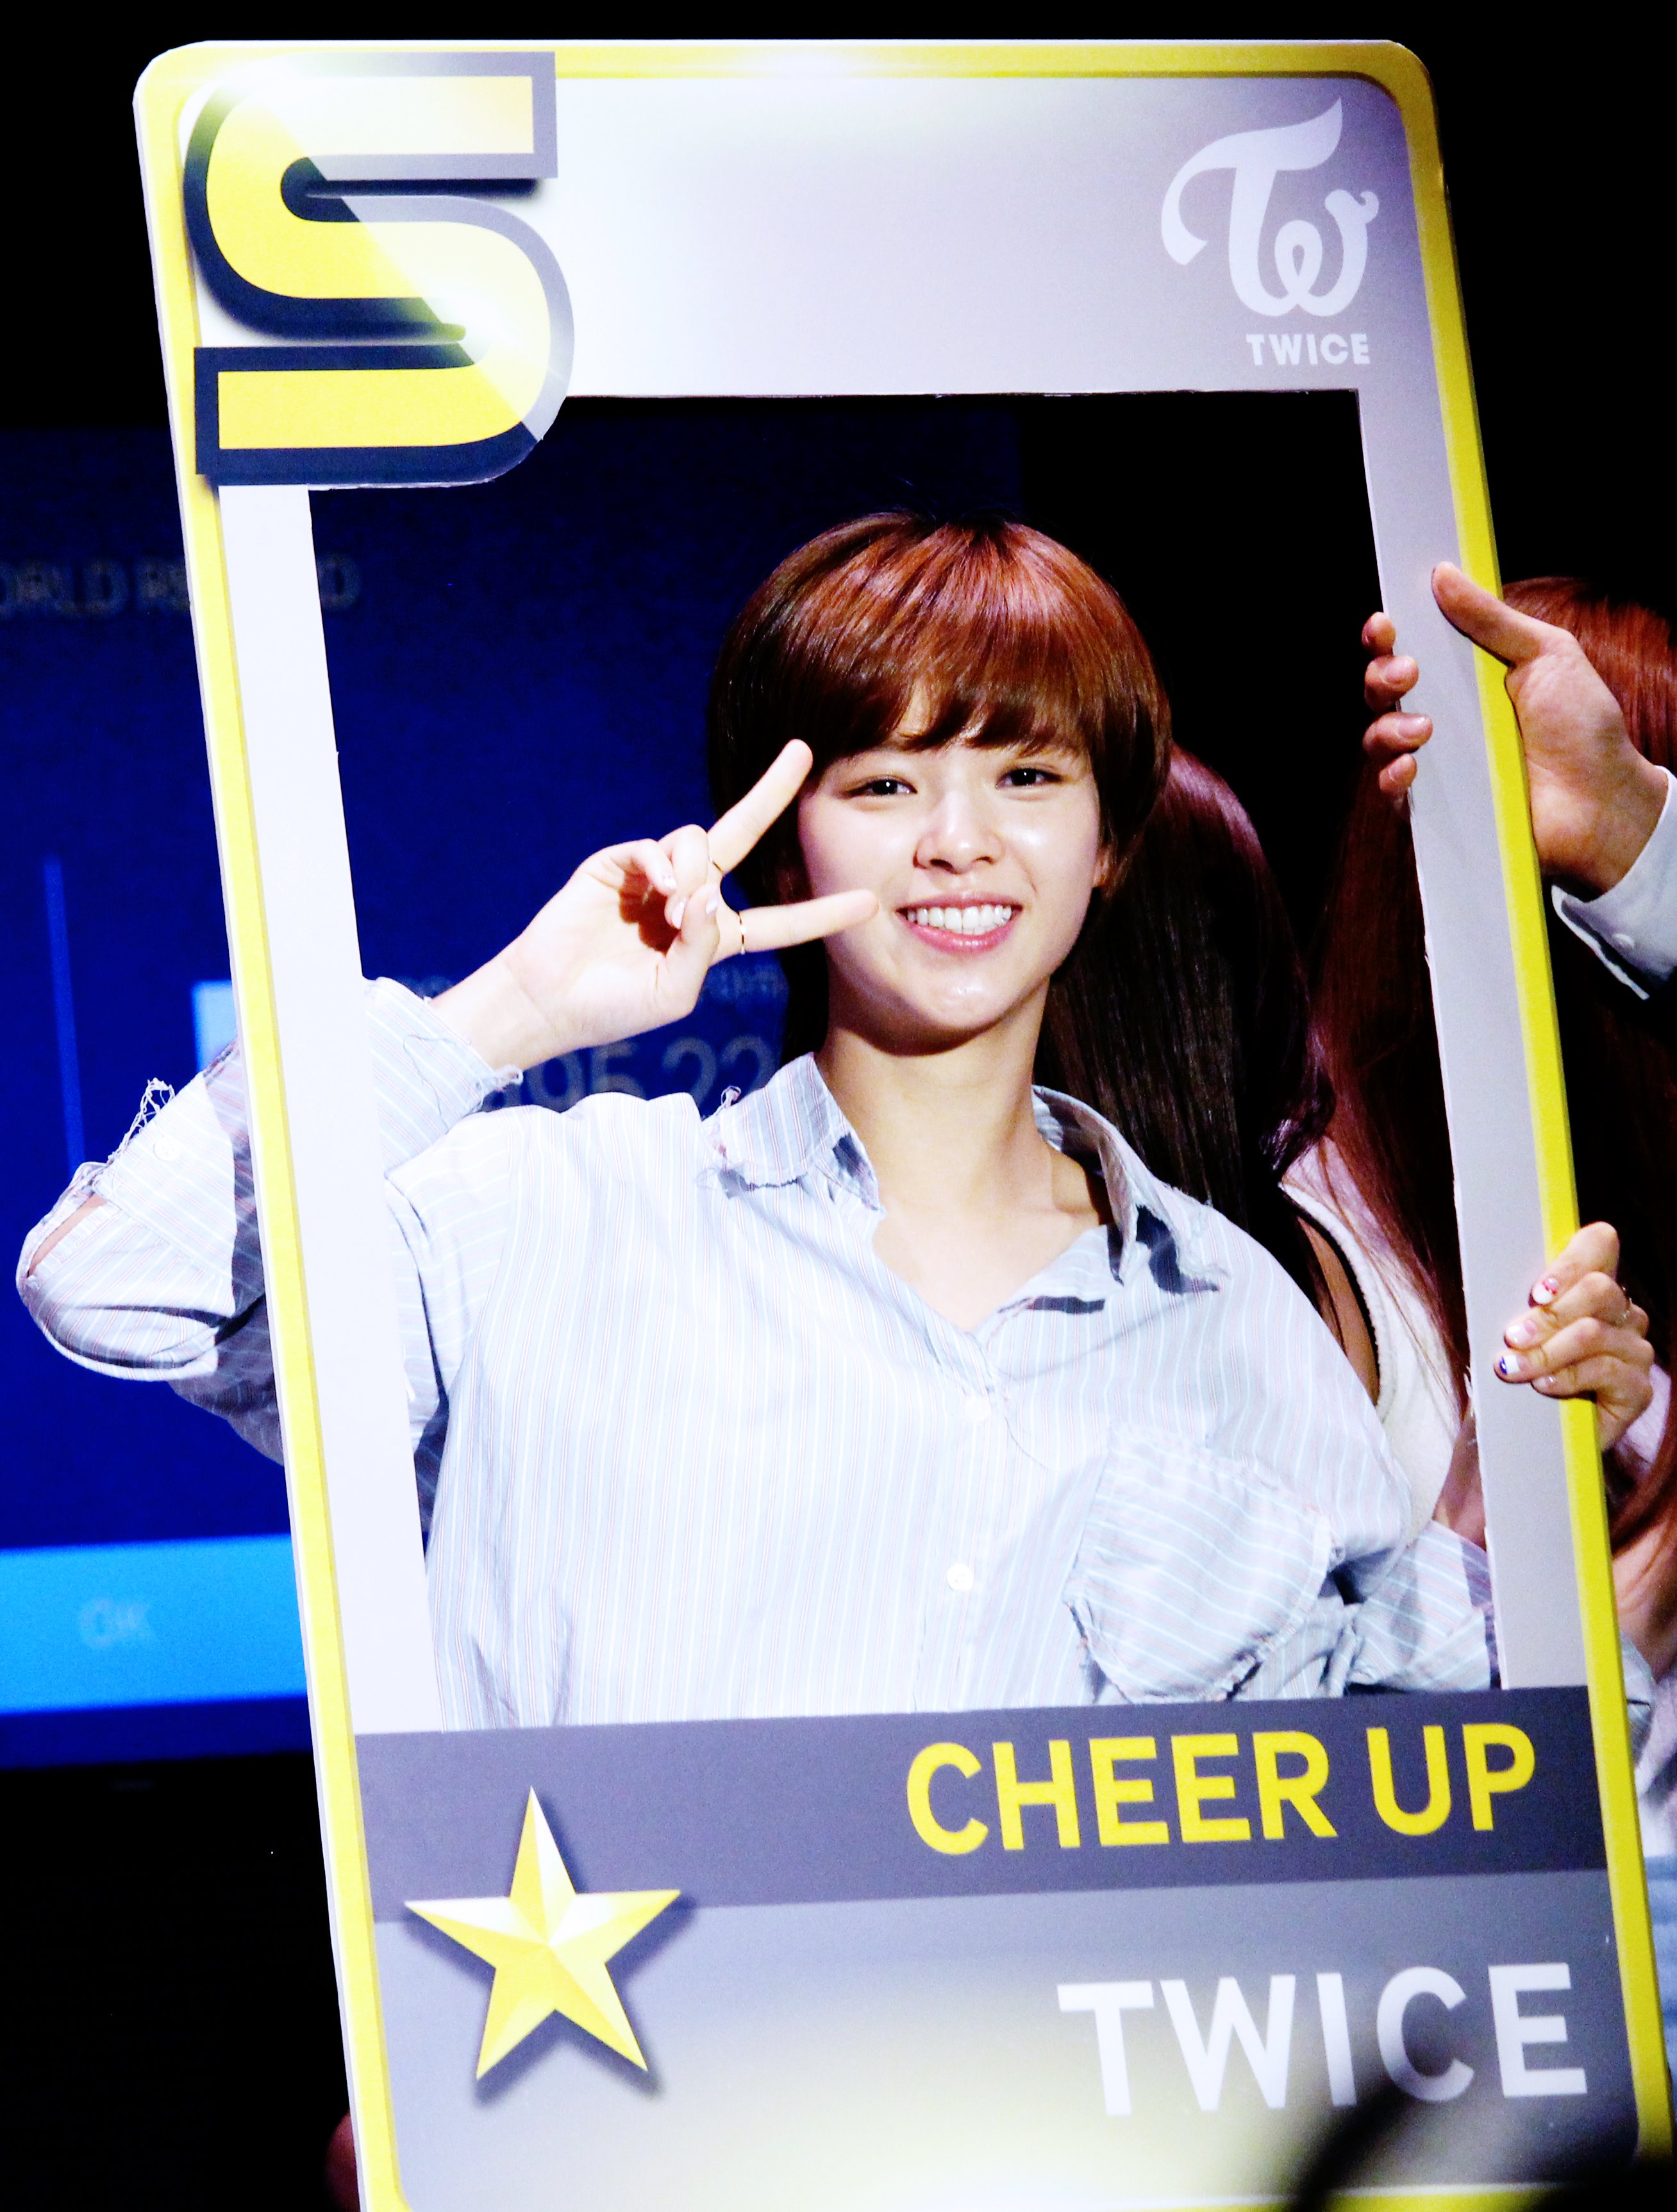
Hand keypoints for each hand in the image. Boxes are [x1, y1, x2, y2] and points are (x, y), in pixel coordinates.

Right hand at [432, 742, 876, 1071]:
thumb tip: (706, 893)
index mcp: (715, 938)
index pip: (779, 923)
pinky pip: (657, 847)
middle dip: (771, 792)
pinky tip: (656, 892)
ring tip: (670, 909)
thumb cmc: (614, 1008)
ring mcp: (656, 877)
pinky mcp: (619, 864)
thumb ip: (700, 947)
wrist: (549, 998)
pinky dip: (662, 865)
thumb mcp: (672, 993)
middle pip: (743, 836)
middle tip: (802, 750)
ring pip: (698, 841)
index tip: (869, 902)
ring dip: (693, 871)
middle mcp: (692, 899)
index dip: (821, 914)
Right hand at [1362, 566, 1667, 891]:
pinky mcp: (1434, 805)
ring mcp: (1436, 760)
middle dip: (1380, 676)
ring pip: (1378, 738)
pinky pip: (1391, 790)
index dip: (1387, 636)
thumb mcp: (1547, 654)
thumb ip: (1493, 619)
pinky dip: (1392, 776)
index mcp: (1465, 675)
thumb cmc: (1582, 726)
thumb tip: (1443, 575)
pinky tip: (1411, 768)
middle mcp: (1444, 714)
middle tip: (1406, 673)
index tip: (1386, 624)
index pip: (1411, 648)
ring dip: (1387, 728)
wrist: (1601, 799)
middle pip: (1382, 690)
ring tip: (1422, 730)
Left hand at [1433, 1222, 1653, 1547]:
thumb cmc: (1510, 1377)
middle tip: (1513, 1336)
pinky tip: (1544, 1386)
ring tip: (1513, 1366)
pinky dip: (1568, 1377)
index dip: (1572, 1260)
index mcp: (1589, 1287)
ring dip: (1546, 1351)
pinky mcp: (1637, 1390)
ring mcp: (1634, 1351)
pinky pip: (1606, 1372)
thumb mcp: (1507, 1332)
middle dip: (1549, 1314)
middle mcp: (1621, 1314)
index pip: (1599, 1244)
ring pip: (1594, 1333)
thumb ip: (1515, 1301)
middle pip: (1599, 1289)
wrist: (1515, 1441)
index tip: (1537, 1290)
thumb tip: (1492, 1272)